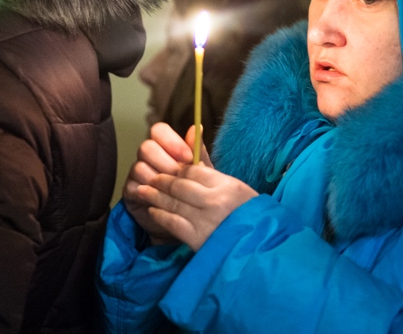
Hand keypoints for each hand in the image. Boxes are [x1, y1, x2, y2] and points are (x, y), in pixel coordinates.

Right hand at [123, 123, 212, 244]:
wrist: (184, 218)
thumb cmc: (193, 190)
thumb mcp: (200, 172)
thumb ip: (198, 151)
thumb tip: (197, 128)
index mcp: (165, 146)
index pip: (159, 130)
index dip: (172, 141)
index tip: (188, 157)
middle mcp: (148, 156)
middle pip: (146, 147)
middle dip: (166, 162)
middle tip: (180, 176)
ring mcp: (136, 173)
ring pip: (139, 167)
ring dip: (159, 179)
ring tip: (174, 190)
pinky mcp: (130, 191)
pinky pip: (134, 187)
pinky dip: (150, 193)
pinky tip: (163, 199)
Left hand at [136, 165, 257, 250]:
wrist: (258, 248)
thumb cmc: (250, 218)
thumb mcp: (240, 191)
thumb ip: (215, 175)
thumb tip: (193, 153)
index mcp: (228, 186)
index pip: (194, 170)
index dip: (180, 169)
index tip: (173, 171)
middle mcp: (215, 201)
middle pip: (180, 185)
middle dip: (162, 181)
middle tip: (152, 178)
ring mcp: (204, 220)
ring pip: (172, 202)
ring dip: (155, 196)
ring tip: (144, 191)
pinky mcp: (196, 238)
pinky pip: (172, 222)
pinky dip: (160, 215)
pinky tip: (153, 211)